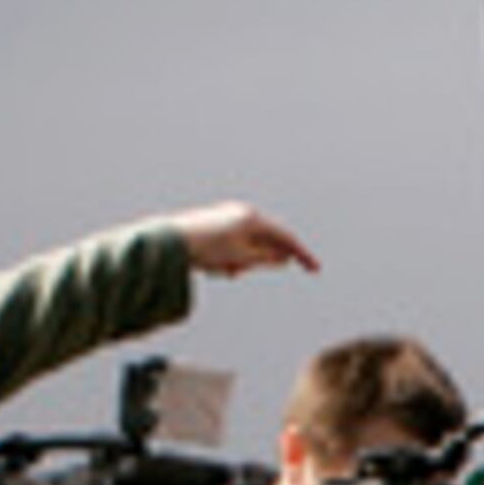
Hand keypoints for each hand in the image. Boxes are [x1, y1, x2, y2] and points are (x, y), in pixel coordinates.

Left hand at [172, 203, 318, 278]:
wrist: (168, 242)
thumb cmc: (205, 248)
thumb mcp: (241, 258)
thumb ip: (267, 258)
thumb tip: (284, 257)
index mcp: (252, 218)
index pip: (286, 238)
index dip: (302, 255)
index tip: (315, 270)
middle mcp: (242, 213)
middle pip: (266, 242)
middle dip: (256, 261)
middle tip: (235, 271)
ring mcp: (228, 217)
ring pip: (248, 246)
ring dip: (241, 261)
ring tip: (219, 268)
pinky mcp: (216, 224)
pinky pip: (234, 245)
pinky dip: (230, 258)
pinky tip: (211, 264)